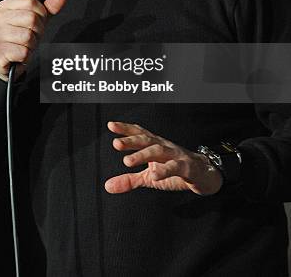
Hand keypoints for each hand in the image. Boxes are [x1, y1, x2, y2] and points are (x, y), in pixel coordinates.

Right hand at [0, 0, 65, 80]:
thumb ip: (48, 9)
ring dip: (31, 45)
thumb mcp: (35, 21)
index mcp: (4, 7)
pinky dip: (26, 56)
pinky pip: (23, 52)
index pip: (30, 2)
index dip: (41, 13)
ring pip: (28, 36)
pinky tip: (19, 55)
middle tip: (31, 37)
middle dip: (37, 31)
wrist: (7, 61)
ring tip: (25, 46)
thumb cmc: (20, 38)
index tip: (38, 22)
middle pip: (31, 19)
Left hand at [105, 121, 222, 195]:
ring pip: (158, 151)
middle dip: (130, 141)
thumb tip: (107, 186)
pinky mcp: (187, 167)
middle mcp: (164, 147)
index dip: (125, 129)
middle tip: (115, 144)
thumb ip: (129, 180)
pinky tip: (154, 175)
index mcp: (155, 146)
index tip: (111, 125)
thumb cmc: (175, 171)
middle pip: (146, 140)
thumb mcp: (149, 177)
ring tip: (127, 161)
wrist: (204, 175)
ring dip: (142, 154)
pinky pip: (175, 167)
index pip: (139, 134)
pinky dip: (164, 170)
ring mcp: (176, 155)